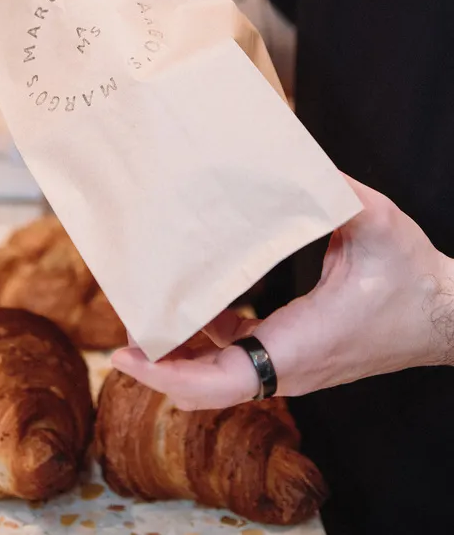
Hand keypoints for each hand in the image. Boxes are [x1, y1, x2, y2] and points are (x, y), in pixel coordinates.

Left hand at [112, 176, 453, 409]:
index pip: (222, 380)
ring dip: (179, 347)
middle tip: (120, 325)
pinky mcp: (293, 352)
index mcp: (302, 342)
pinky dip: (206, 335)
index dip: (168, 374)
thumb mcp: (376, 224)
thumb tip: (288, 158)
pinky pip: (238, 354)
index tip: (128, 355)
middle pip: (207, 382)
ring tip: (144, 306)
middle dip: (159, 359)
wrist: (447, 317)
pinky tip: (190, 300)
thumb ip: (333, 191)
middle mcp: (289, 365)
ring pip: (219, 372)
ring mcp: (290, 364)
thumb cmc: (414, 278)